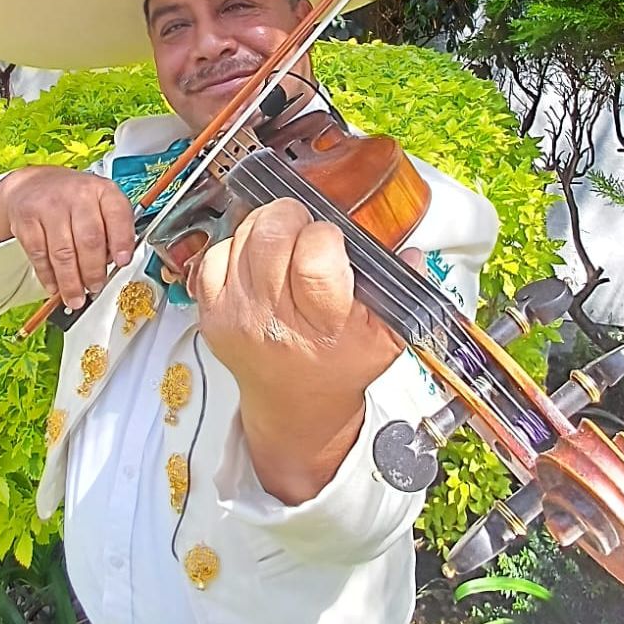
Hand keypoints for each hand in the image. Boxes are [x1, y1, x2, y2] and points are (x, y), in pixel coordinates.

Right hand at [0, 166, 134, 308]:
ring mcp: (49, 206)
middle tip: (96, 288)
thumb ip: (113, 229)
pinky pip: (39, 255)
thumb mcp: (101, 203)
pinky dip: (48, 276)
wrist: (34, 183)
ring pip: (63, 252)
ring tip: (76, 298)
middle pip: (89, 240)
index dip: (122, 241)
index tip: (123, 262)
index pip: (118, 215)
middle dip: (93, 271)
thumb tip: (115, 265)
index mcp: (103, 190)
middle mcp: (77, 194)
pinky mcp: (26, 219)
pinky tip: (54, 287)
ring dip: (71, 282)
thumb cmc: (75, 199)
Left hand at [192, 198, 414, 501]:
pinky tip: (255, 260)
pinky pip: (214, 255)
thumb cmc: (339, 366)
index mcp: (322, 326)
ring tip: (284, 244)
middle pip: (271, 235)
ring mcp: (236, 315)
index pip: (314, 258)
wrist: (294, 406)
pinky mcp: (210, 313)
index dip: (324, 236)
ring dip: (266, 228)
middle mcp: (273, 320)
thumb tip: (413, 254)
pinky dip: (235, 247)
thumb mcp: (385, 338)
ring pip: (243, 236)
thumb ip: (402, 293)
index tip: (333, 242)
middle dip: (292, 218)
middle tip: (306, 230)